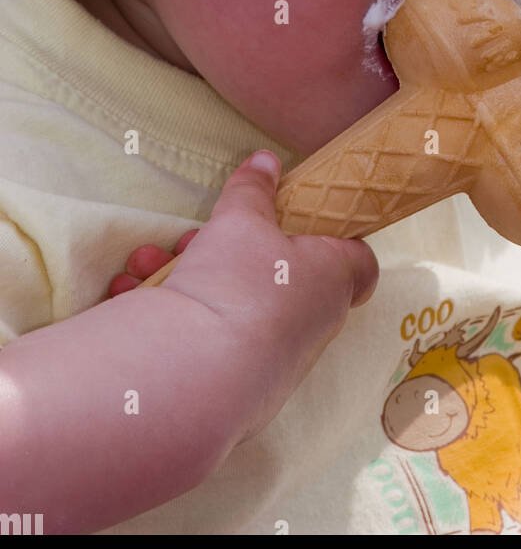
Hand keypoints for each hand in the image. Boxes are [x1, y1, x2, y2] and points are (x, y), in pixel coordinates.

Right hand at [107, 150, 379, 458]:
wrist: (197, 380)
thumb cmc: (238, 286)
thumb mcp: (241, 219)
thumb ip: (253, 189)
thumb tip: (266, 159)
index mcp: (331, 280)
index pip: (360, 262)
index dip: (340, 237)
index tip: (312, 220)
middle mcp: (310, 326)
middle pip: (280, 277)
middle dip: (228, 250)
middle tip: (196, 239)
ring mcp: (273, 362)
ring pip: (232, 304)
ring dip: (187, 276)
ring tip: (151, 261)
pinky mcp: (232, 389)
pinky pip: (204, 339)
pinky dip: (168, 315)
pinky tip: (133, 294)